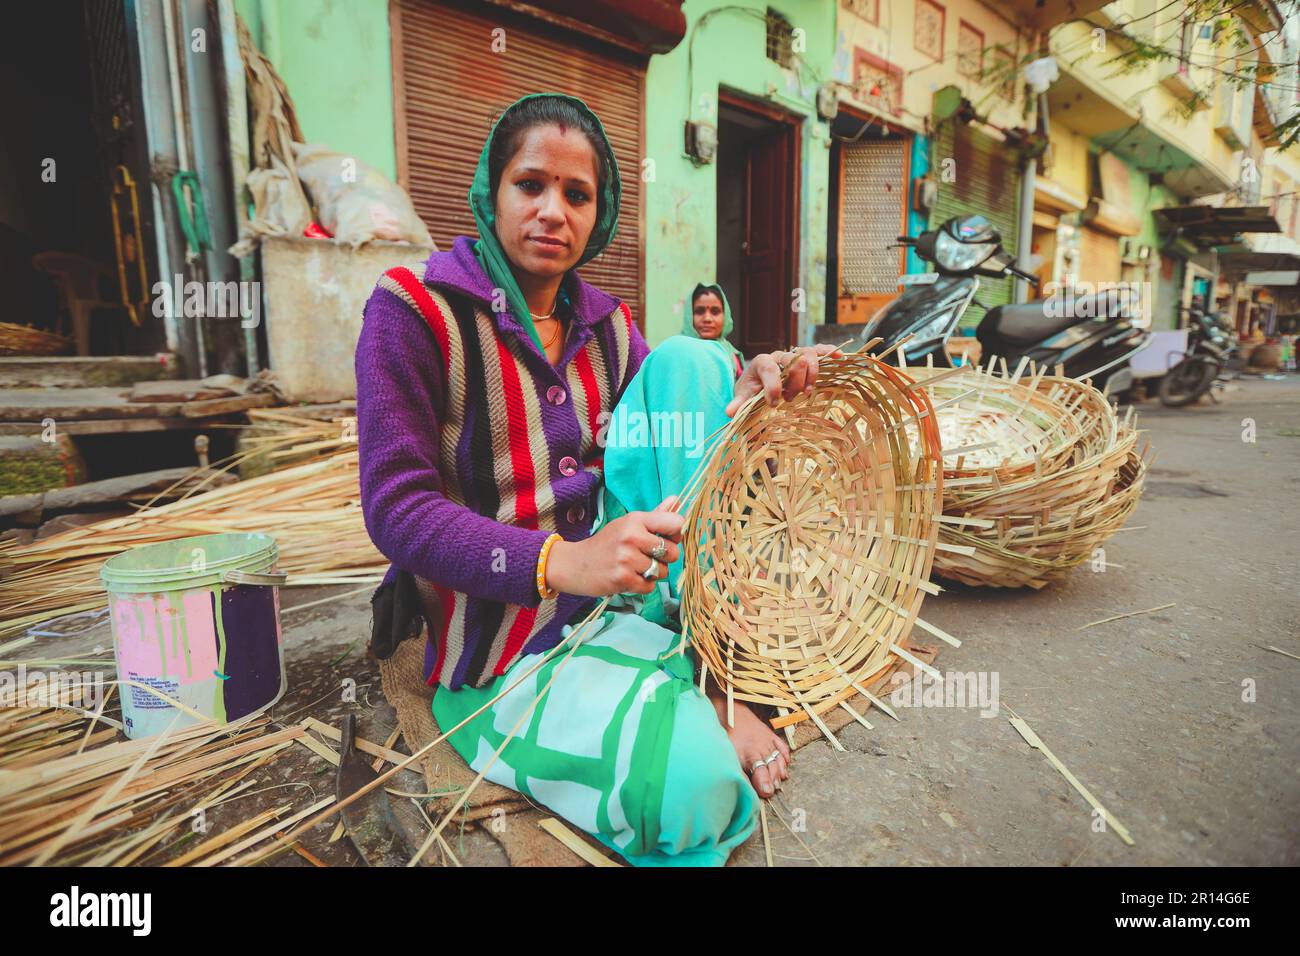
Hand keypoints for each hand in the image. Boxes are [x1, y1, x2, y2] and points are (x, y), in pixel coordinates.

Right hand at [545, 496, 683, 596]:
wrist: (575, 565)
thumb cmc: (606, 544)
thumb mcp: (628, 524)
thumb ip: (655, 515)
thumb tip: (677, 499)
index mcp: (635, 520)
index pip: (675, 523)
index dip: (677, 534)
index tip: (666, 539)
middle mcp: (632, 536)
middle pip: (673, 552)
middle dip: (665, 559)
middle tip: (646, 556)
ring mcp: (626, 558)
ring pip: (663, 571)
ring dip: (653, 573)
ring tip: (635, 568)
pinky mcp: (622, 578)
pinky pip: (650, 586)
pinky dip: (643, 585)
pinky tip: (629, 577)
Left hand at [725, 343, 843, 416]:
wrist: (760, 382)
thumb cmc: (753, 390)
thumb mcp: (744, 397)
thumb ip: (739, 403)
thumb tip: (730, 412)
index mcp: (761, 362)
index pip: (769, 367)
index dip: (773, 385)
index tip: (773, 403)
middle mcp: (779, 355)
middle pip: (793, 361)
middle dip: (794, 383)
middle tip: (789, 399)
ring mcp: (794, 355)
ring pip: (808, 354)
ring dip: (811, 375)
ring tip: (807, 392)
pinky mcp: (807, 358)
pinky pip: (820, 350)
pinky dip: (830, 352)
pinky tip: (840, 357)